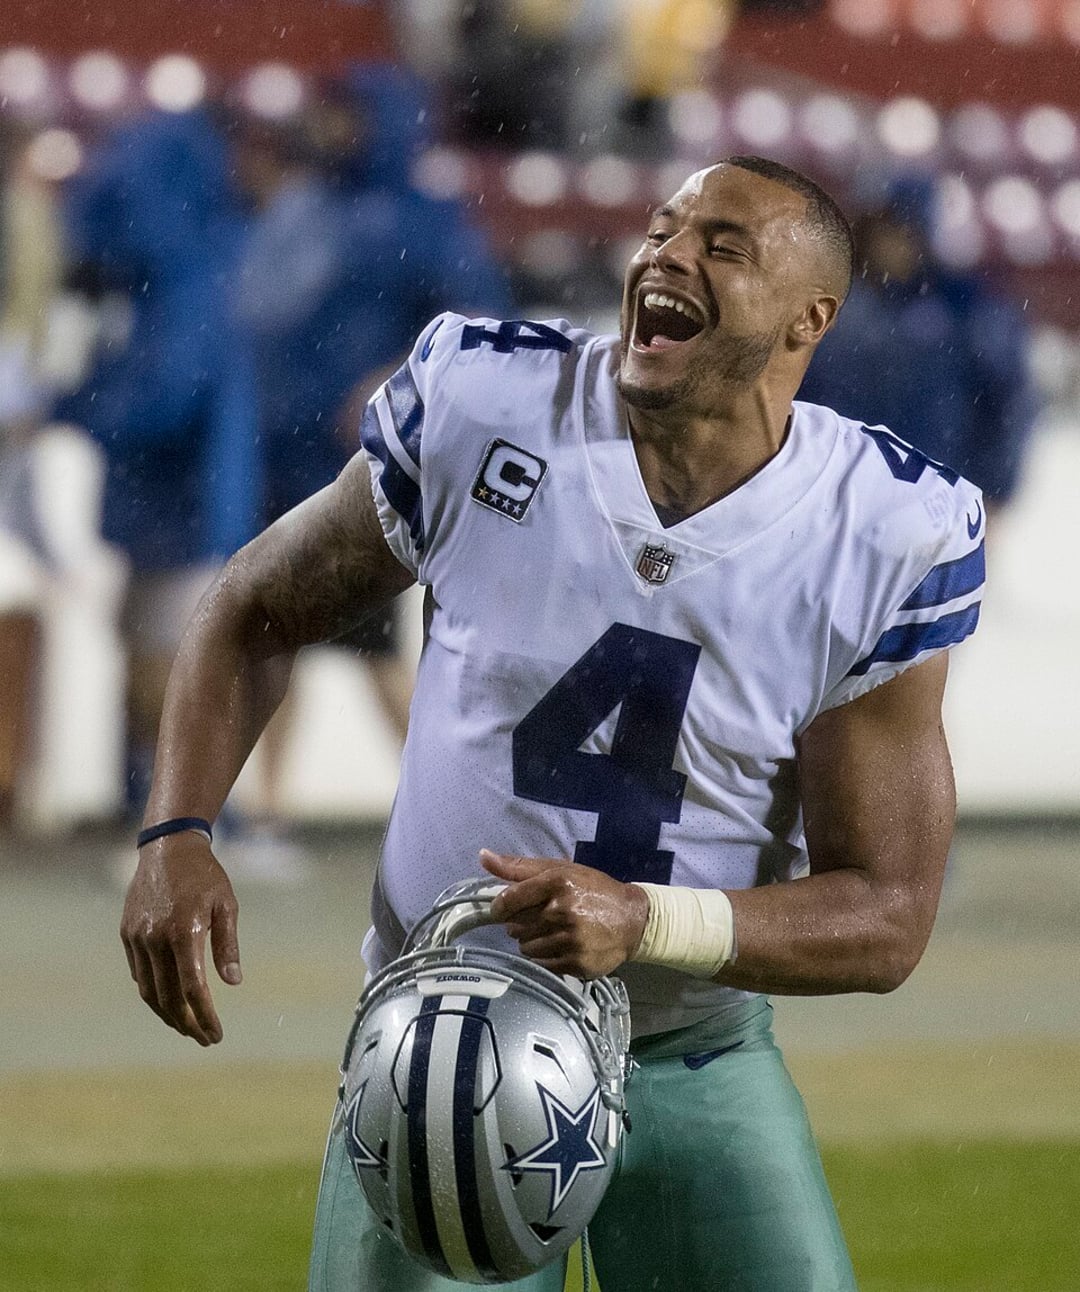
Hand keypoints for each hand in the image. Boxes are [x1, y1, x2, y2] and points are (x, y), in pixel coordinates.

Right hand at [120, 835, 241, 1044]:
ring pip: (149, 991)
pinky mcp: (127, 934)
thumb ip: (227, 945)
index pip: (194, 989)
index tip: (217, 1034)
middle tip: (204, 1038)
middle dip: (187, 1024)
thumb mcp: (226, 906)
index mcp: (184, 933)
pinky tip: (169, 1000)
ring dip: (168, 1014)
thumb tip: (233, 983)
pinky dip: (153, 992)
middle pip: (169, 997)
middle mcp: (156, 939)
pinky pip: (140, 973)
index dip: (205, 1016)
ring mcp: (137, 938)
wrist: (168, 847)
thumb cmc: (205, 876)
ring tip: (187, 1027)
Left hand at [481, 850, 648, 978]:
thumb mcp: (561, 870)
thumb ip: (520, 866)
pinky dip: (545, 957)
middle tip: (541, 918)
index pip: (510, 899)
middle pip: (515, 926)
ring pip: (525, 947)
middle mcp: (562, 911)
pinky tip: (561, 946)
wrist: (633, 920)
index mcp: (557, 883)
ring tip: (552, 932)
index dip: (500, 907)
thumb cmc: (594, 891)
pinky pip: (541, 964)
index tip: (501, 910)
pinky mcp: (575, 963)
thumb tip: (483, 856)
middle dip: (521, 923)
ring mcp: (570, 939)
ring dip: (532, 941)